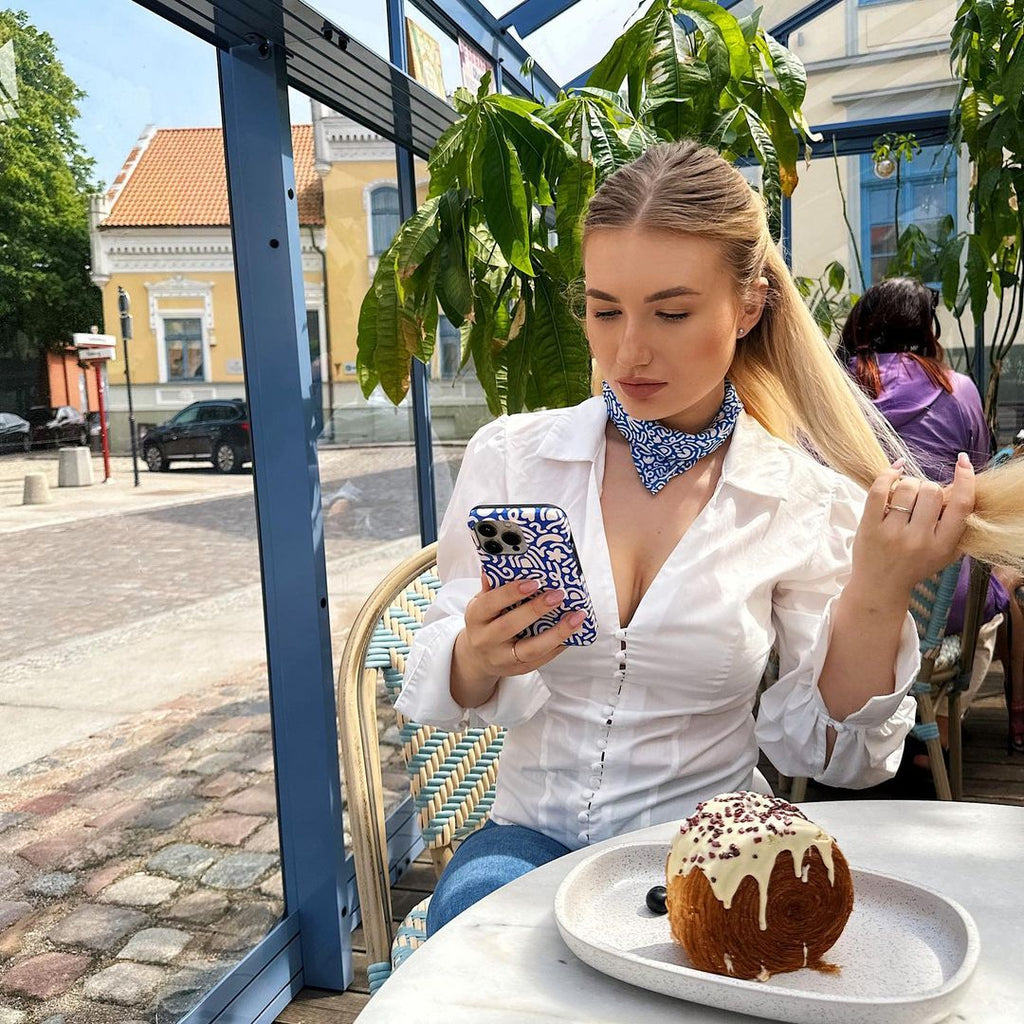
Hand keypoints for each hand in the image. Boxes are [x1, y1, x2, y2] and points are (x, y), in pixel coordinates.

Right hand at [454, 573, 586, 687]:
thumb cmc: (485, 622)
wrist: (477, 658)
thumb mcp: (481, 604)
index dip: (510, 592)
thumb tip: (498, 564)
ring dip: (557, 632)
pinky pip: (542, 659)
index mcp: (476, 618)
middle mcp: (486, 639)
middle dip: (536, 610)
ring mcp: (502, 658)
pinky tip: (574, 632)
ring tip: (576, 616)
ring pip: (531, 649)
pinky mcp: (519, 670)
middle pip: (510, 626)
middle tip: (558, 595)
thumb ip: (492, 588)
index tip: (533, 582)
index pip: (490, 603)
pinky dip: (559, 645)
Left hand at [851, 454, 975, 597]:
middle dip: (929, 487)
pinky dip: (888, 475)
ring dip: (908, 484)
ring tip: (906, 497)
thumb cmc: (916, 564)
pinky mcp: (869, 527)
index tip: (963, 462)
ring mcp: (892, 533)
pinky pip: (879, 490)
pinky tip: (895, 471)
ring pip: (907, 487)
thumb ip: (956, 525)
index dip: (965, 479)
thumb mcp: (945, 552)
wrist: (880, 586)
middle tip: (921, 499)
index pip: (961, 505)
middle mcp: (919, 540)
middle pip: (931, 491)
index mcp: (943, 545)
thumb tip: (960, 486)